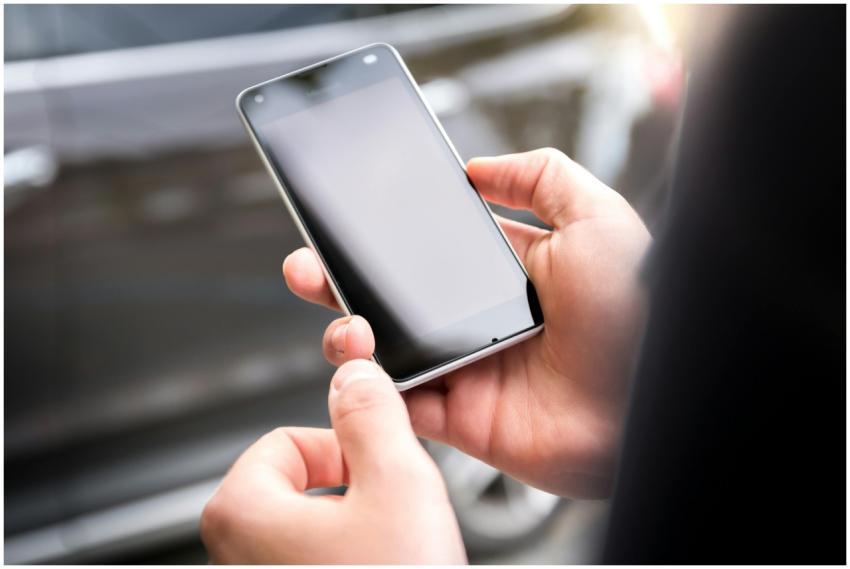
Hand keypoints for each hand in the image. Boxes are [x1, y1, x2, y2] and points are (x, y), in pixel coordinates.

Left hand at [201, 360, 465, 563]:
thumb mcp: (398, 481)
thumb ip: (372, 414)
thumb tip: (354, 373)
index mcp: (240, 511)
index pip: (288, 440)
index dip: (342, 451)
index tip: (375, 475)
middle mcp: (234, 555)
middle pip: (299, 483)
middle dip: (352, 492)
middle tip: (388, 523)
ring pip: (312, 528)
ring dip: (358, 530)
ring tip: (389, 558)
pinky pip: (317, 563)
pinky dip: (353, 561)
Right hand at [283, 148, 650, 497]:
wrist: (649, 400)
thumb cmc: (637, 307)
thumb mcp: (597, 217)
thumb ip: (539, 176)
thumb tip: (479, 167)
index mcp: (508, 271)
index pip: (431, 247)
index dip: (388, 236)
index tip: (348, 222)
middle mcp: (482, 318)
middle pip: (396, 297)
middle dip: (345, 280)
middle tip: (310, 265)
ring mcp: (468, 367)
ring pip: (387, 350)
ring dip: (348, 332)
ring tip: (341, 318)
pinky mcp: (461, 417)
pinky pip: (401, 405)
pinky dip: (371, 390)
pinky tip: (359, 364)